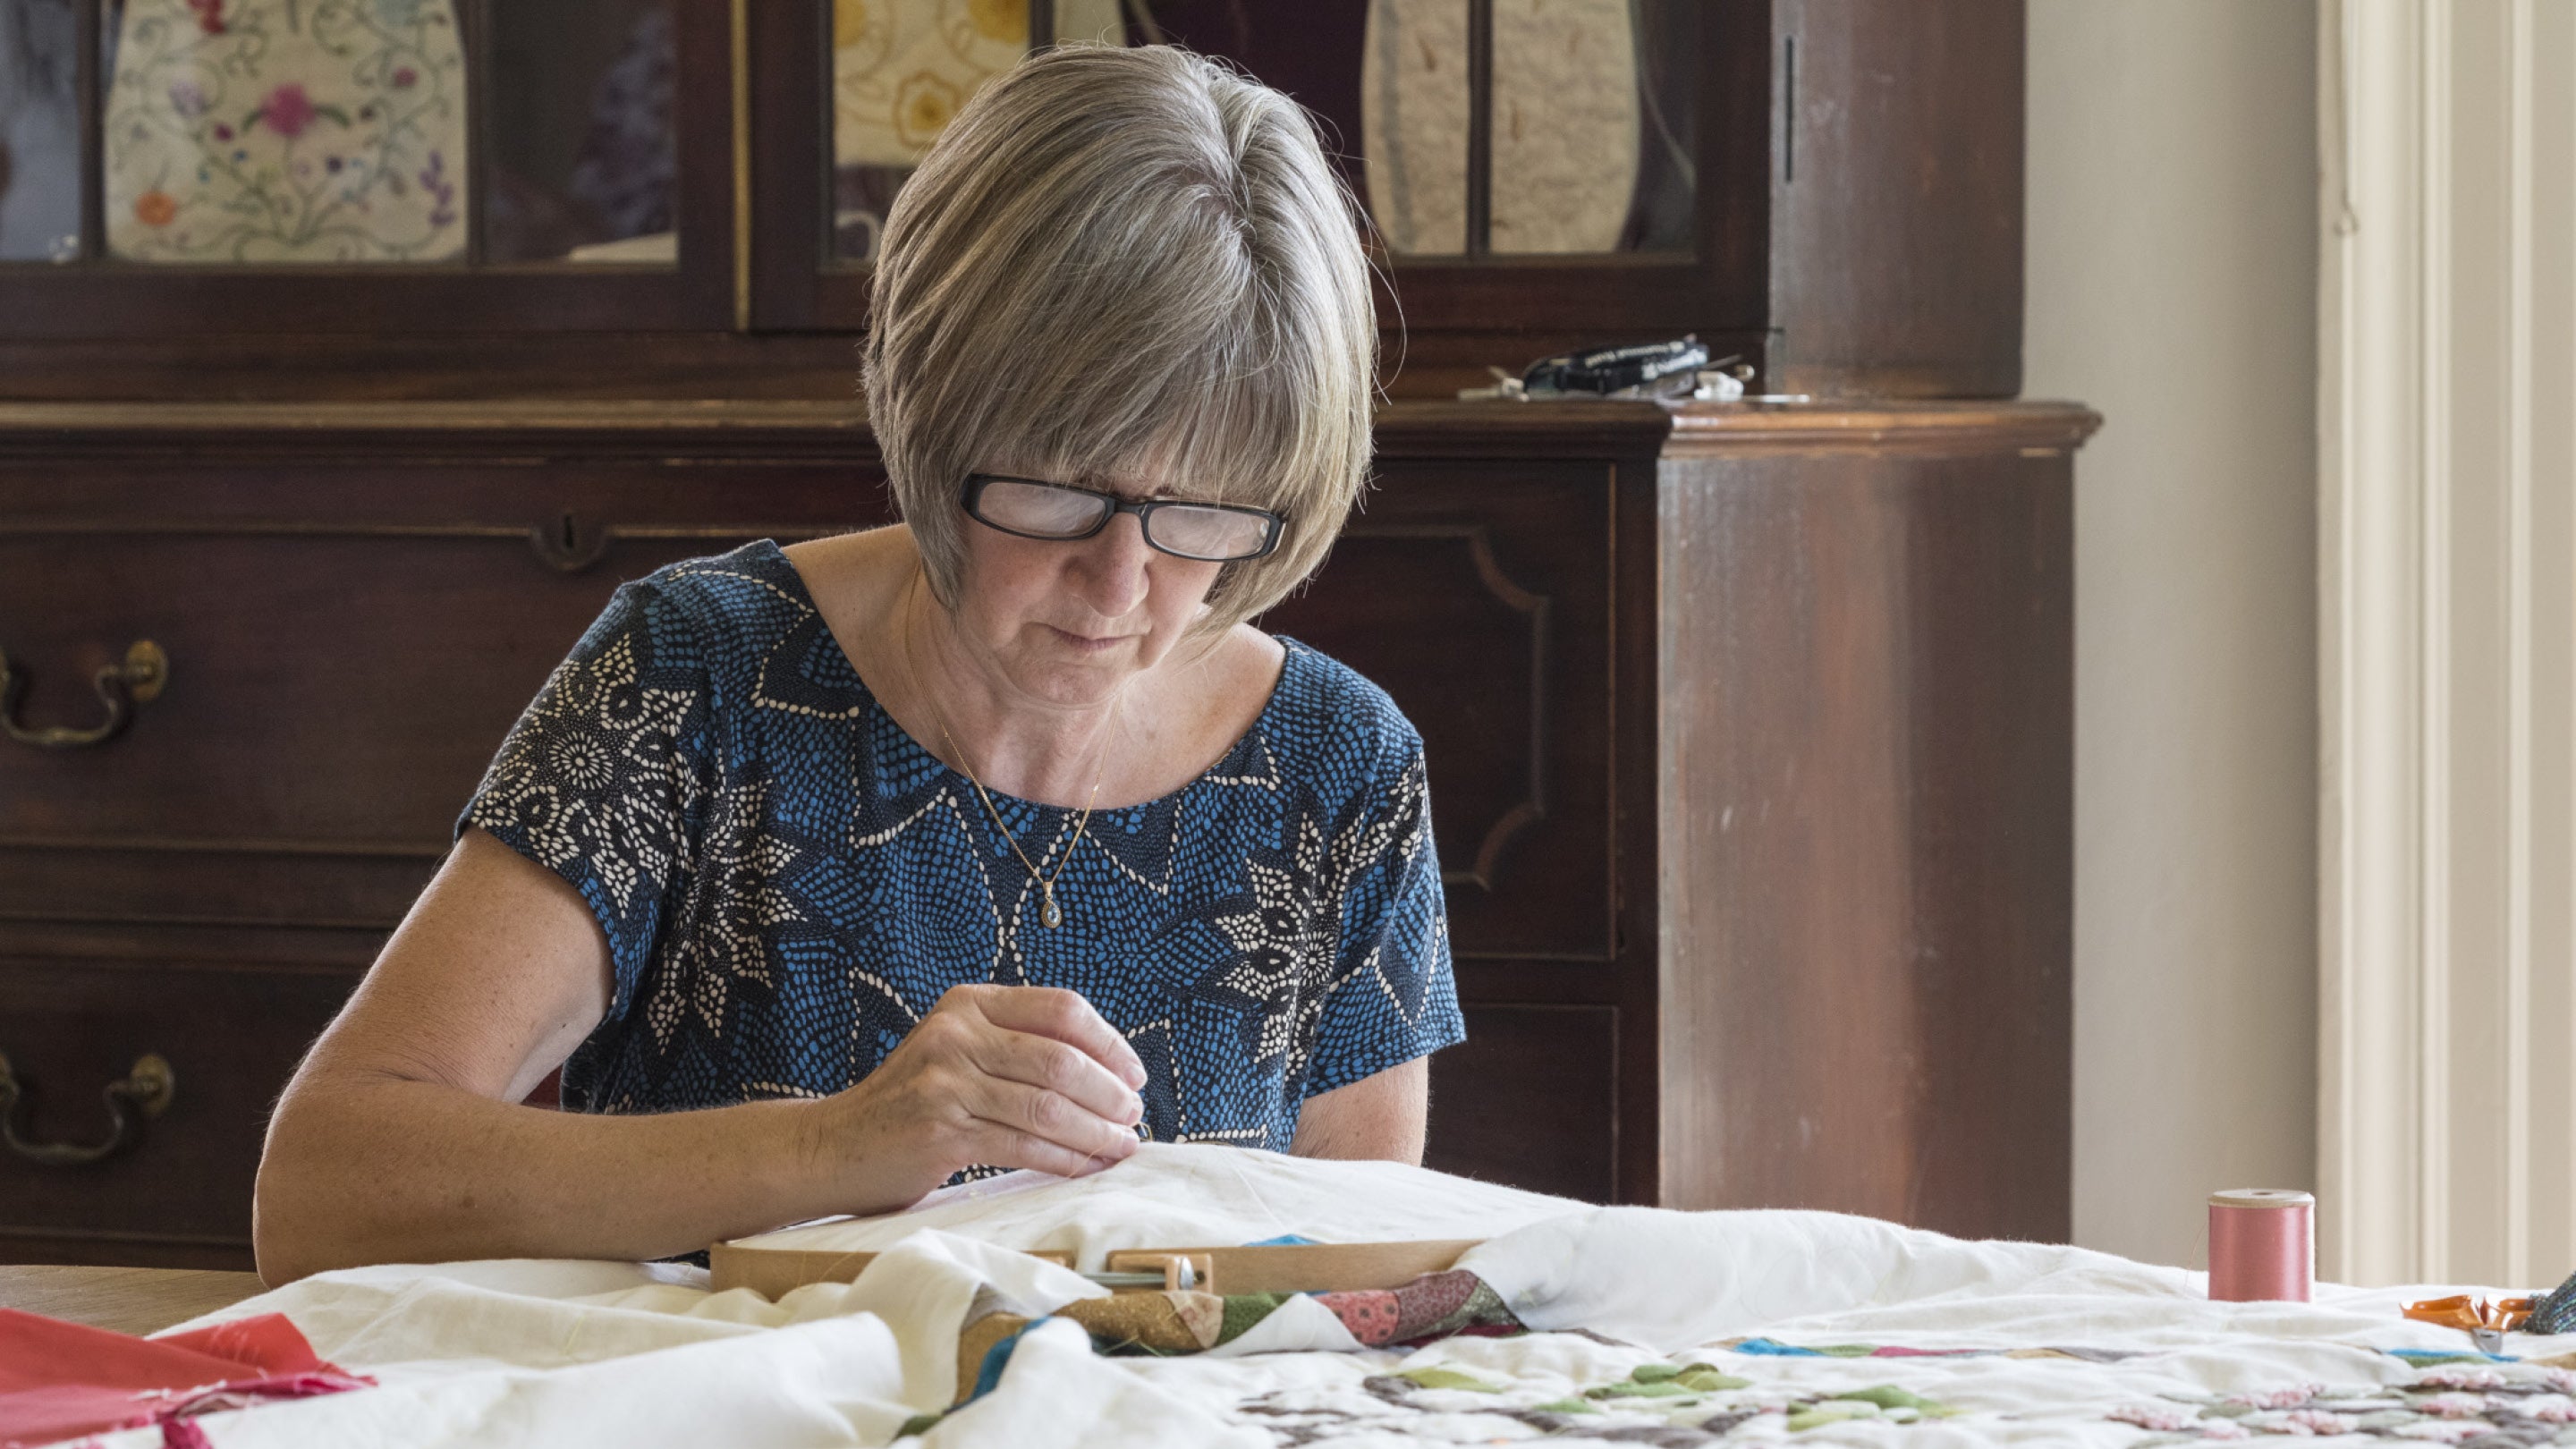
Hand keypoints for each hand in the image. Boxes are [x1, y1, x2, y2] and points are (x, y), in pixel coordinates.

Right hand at [809, 984, 1148, 1206]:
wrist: (834, 1146)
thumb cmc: (913, 1102)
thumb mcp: (958, 1049)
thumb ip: (1016, 1045)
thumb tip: (1109, 1071)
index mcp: (970, 1002)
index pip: (1061, 1009)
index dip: (1109, 1042)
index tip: (1134, 1075)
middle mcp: (957, 1033)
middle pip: (1061, 1059)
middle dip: (1109, 1093)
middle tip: (1133, 1117)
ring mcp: (945, 1082)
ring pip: (1047, 1107)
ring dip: (1096, 1132)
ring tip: (1122, 1146)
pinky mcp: (941, 1132)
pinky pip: (1023, 1145)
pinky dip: (1065, 1160)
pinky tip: (1086, 1167)